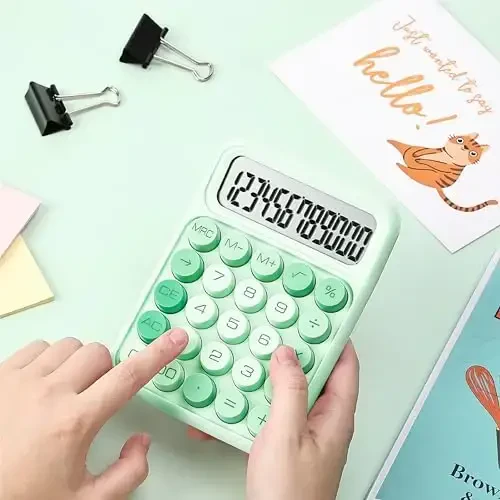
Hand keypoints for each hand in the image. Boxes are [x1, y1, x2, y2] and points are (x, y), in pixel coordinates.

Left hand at [0, 329, 187, 499]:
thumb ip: (127, 473)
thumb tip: (142, 442)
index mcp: (76, 422)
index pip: (130, 376)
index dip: (158, 354)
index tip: (175, 339)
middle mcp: (49, 393)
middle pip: (99, 353)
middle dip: (107, 370)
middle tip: (96, 394)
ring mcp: (20, 381)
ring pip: (68, 346)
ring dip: (77, 363)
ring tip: (67, 390)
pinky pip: (36, 347)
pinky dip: (47, 358)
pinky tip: (42, 383)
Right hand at [188, 342, 358, 499]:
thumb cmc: (290, 494)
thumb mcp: (286, 433)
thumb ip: (289, 390)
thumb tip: (287, 354)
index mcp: (336, 416)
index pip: (346, 365)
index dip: (336, 338)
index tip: (322, 315)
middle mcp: (325, 421)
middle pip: (318, 374)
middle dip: (299, 351)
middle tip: (282, 329)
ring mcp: (306, 431)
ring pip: (294, 390)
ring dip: (275, 375)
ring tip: (258, 357)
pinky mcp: (288, 441)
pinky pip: (276, 410)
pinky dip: (260, 399)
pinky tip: (242, 397)